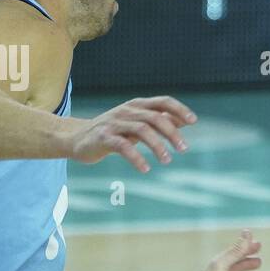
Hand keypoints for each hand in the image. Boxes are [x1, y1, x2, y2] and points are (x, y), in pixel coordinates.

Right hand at [67, 96, 195, 171]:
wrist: (76, 138)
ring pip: (141, 130)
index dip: (179, 109)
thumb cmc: (113, 131)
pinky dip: (136, 157)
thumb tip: (184, 120)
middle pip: (155, 117)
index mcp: (137, 105)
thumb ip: (158, 120)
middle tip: (184, 149)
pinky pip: (123, 146)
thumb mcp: (136, 123)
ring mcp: (114, 123)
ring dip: (157, 145)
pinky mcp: (103, 138)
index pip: (163, 101)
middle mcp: (127, 111)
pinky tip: (145, 169)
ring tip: (167, 160)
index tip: (194, 121)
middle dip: (172, 133)